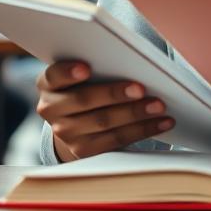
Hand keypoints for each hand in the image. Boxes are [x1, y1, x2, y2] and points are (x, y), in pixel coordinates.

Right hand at [36, 61, 173, 161]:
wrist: (76, 122)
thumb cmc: (87, 86)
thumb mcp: (82, 75)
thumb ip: (97, 66)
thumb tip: (129, 60)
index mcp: (49, 84)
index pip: (54, 76)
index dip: (68, 72)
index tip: (87, 68)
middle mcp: (51, 109)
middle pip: (84, 100)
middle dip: (114, 94)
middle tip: (141, 88)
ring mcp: (66, 133)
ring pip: (103, 122)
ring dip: (135, 113)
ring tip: (159, 105)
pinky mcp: (84, 151)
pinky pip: (116, 140)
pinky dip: (143, 130)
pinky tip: (162, 122)